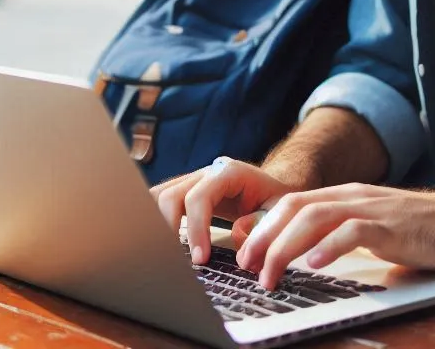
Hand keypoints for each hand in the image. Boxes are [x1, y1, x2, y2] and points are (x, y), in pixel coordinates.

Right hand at [151, 156, 296, 265]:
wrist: (274, 187)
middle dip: (168, 230)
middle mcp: (207, 172)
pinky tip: (159, 244)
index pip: (199, 197)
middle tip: (177, 263)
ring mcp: (194, 180)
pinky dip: (154, 221)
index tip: (199, 259)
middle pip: (171, 195)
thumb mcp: (280, 212)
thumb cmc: (276, 201)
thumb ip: (262, 224)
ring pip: (159, 196)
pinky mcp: (186, 193)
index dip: (195, 229)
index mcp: (230, 173)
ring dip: (156, 225)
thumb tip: (237, 235)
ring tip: (164, 255)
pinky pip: (160, 202)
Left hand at [236, 184, 434, 289]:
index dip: (262, 227)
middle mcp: (353, 196)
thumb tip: (305, 254)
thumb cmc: (420, 231)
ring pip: (316, 217)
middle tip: (246, 268)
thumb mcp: (371, 229)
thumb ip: (340, 234)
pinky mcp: (393, 226)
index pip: (292, 203)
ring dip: (286, 246)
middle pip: (295, 206)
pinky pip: (355, 231)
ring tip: (270, 274)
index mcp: (344, 197)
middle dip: (264, 236)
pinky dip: (331, 246)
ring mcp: (372, 208)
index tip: (243, 255)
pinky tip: (317, 265)